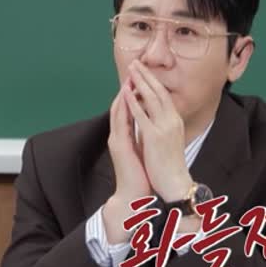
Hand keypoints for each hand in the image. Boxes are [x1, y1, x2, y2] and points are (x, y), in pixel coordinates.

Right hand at [108, 80, 152, 200]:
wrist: (134, 195)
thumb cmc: (141, 176)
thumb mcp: (142, 151)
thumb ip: (142, 138)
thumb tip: (149, 127)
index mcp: (124, 137)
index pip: (127, 110)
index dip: (132, 93)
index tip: (139, 79)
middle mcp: (118, 135)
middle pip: (120, 106)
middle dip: (126, 88)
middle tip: (133, 71)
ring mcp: (116, 140)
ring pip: (117, 111)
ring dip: (123, 93)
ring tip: (130, 78)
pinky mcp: (119, 145)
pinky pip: (120, 122)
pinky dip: (123, 108)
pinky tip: (127, 97)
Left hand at [123, 60, 192, 202]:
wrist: (175, 183)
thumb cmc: (169, 165)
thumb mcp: (166, 140)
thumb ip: (158, 127)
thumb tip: (149, 117)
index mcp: (175, 121)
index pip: (164, 96)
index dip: (153, 82)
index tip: (144, 71)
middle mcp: (172, 121)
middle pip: (159, 91)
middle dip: (147, 76)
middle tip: (136, 62)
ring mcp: (164, 128)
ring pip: (152, 98)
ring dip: (140, 82)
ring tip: (131, 70)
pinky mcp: (155, 137)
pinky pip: (142, 116)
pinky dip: (134, 103)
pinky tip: (126, 93)